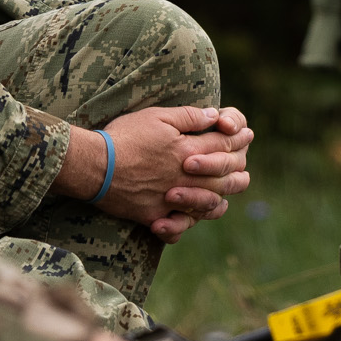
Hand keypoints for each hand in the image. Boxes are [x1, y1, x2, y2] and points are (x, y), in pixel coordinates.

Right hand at [60, 107, 254, 231]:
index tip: (247, 134)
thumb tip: (214, 115)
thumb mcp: (156, 116)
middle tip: (244, 163)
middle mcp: (185, 178)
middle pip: (222, 177)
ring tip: (228, 194)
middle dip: (238, 168)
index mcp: (187, 151)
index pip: (222, 147)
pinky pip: (179, 224)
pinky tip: (195, 218)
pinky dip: (189, 223)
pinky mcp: (153, 215)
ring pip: (207, 203)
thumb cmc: (124, 136)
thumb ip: (188, 117)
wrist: (93, 166)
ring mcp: (171, 199)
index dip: (237, 140)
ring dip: (221, 197)